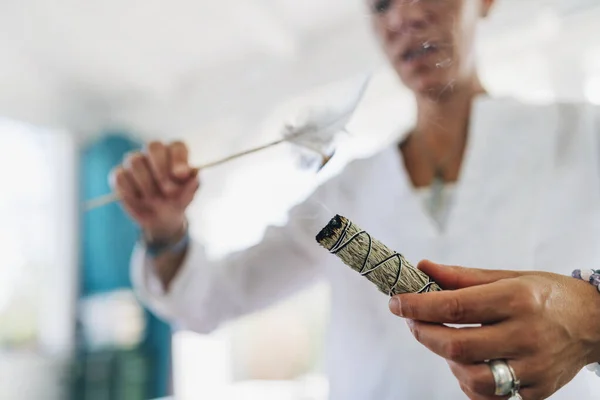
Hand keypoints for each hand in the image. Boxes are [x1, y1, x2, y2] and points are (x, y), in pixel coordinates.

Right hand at [111, 141, 199, 240]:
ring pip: (135, 161)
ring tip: (155, 199)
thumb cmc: (178, 200)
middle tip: (169, 190)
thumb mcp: (188, 195)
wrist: (162, 218)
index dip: (179, 159)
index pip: (177, 146)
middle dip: (161, 168)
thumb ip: (191, 185)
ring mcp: (136, 162)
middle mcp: (154, 154)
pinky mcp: (120, 175)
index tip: (181, 175)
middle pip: (153, 146)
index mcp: (175, 154)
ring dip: (146, 184)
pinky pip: (121, 176)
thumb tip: (192, 175)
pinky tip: (139, 199)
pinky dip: (130, 190)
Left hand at [388, 260, 599, 399]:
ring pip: (473, 379)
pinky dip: (469, 381)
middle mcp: (526, 335)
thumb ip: (462, 277)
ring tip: (444, 342)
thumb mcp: (508, 276)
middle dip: (424, 334)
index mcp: (516, 299)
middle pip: (458, 346)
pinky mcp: (538, 391)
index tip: (396, 302)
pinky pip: (492, 396)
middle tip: (412, 322)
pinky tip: (467, 363)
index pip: (455, 305)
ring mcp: (534, 367)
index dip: (418, 306)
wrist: (595, 322)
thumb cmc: (546, 294)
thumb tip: (423, 267)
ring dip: (446, 361)